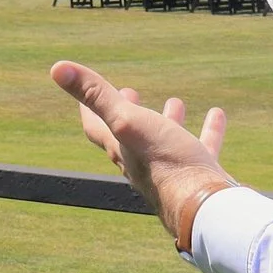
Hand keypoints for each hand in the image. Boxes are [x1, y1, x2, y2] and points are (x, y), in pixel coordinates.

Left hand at [51, 61, 234, 247]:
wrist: (203, 205)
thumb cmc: (163, 161)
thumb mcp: (126, 120)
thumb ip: (95, 95)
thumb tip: (56, 68)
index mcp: (121, 150)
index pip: (96, 128)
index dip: (87, 109)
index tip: (84, 90)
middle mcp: (143, 163)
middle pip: (129, 136)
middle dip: (128, 113)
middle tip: (130, 92)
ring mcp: (172, 171)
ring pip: (167, 142)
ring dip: (168, 121)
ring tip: (175, 102)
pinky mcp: (200, 176)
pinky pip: (202, 147)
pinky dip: (208, 130)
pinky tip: (216, 115)